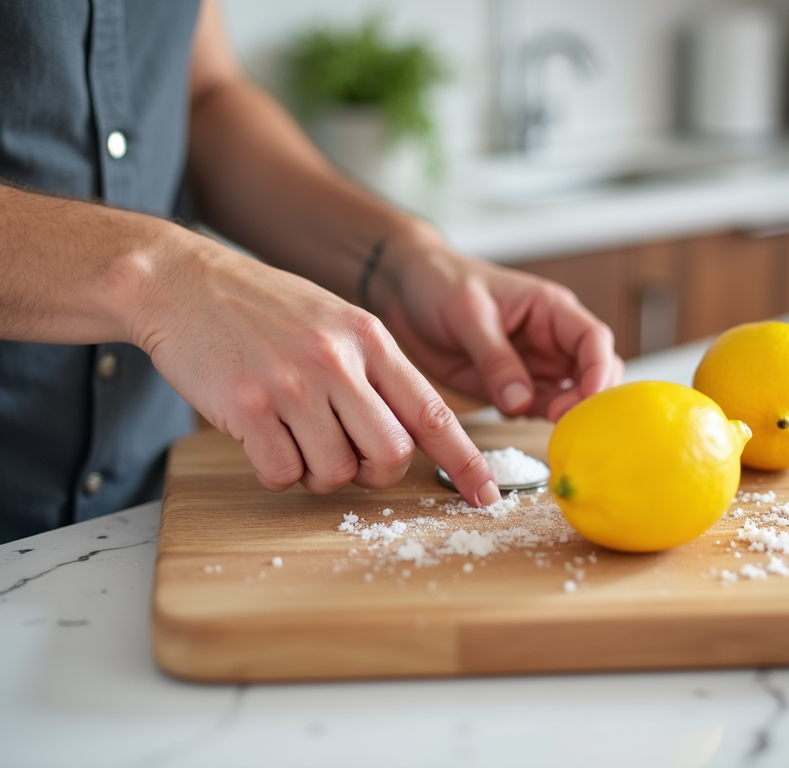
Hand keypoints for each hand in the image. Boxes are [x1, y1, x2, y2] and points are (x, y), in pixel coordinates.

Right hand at [131, 232, 500, 504]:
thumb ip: (375, 372)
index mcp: (370, 339)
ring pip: (334, 472)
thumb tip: (409, 434)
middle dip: (374, 472)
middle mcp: (339, 361)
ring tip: (294, 436)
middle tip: (348, 457)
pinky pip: (282, 473)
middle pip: (390, 454)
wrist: (182, 281)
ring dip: (317, 472)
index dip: (464, 459)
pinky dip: (276, 470)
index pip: (433, 411)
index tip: (485, 492)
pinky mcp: (247, 407)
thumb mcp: (336, 322)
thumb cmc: (263, 308)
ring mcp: (292, 384)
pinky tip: (262, 437)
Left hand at [377, 228, 623, 421]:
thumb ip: (496, 359)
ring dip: (564, 418)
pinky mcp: (512, 389)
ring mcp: (533, 367)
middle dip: (587, 400)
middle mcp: (551, 341)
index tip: (590, 397)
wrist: (407, 293)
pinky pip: (536, 411)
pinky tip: (520, 423)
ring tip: (546, 430)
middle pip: (592, 374)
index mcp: (551, 310)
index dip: (599, 370)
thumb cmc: (442, 284)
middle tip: (562, 420)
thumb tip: (521, 401)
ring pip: (569, 398)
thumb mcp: (468, 315)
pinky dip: (536, 424)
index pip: (594, 340)